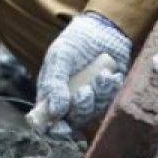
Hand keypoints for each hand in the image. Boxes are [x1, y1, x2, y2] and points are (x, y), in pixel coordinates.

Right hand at [35, 13, 131, 133]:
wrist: (103, 28)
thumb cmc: (75, 41)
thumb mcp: (60, 57)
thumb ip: (55, 84)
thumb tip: (55, 112)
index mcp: (51, 94)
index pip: (47, 122)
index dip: (53, 130)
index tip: (61, 126)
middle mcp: (68, 100)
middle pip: (72, 121)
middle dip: (80, 108)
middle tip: (85, 91)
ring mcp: (88, 99)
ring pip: (92, 113)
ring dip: (98, 96)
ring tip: (101, 76)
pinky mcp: (106, 94)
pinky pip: (109, 102)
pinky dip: (110, 89)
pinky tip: (110, 74)